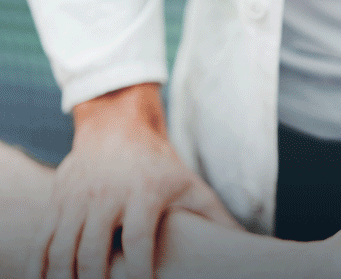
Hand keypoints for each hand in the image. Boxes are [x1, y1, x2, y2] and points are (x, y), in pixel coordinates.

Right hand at [27, 84, 239, 278]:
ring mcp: (78, 197)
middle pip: (94, 250)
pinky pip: (44, 238)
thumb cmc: (161, 166)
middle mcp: (108, 195)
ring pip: (63, 247)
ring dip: (65, 277)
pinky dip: (41, 264)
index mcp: (144, 193)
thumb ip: (217, 219)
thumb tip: (249, 244)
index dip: (138, 270)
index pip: (138, 240)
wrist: (117, 127)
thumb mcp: (192, 188)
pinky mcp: (58, 199)